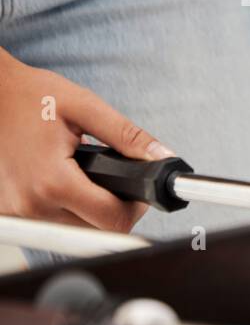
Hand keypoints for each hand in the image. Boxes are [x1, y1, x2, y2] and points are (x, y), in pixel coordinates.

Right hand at [0, 49, 170, 229]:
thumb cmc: (27, 95)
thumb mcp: (85, 107)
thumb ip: (128, 136)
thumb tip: (161, 156)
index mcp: (52, 182)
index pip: (112, 220)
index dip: (135, 207)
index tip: (138, 191)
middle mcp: (31, 205)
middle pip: (95, 229)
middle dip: (114, 207)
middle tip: (114, 178)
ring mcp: (16, 211)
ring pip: (73, 229)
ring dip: (88, 208)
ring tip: (85, 174)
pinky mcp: (8, 210)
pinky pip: (50, 220)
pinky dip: (64, 206)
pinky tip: (63, 179)